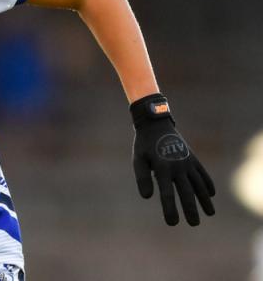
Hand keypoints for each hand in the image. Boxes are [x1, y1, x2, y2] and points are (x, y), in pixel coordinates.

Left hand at [131, 93, 215, 225]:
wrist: (156, 124)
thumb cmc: (144, 145)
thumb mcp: (138, 160)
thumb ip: (142, 178)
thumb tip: (147, 197)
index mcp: (162, 168)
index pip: (167, 193)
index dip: (170, 208)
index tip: (172, 223)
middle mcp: (177, 166)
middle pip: (186, 191)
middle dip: (191, 209)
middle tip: (194, 224)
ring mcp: (187, 161)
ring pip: (198, 184)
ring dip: (204, 199)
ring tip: (210, 214)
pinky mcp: (193, 157)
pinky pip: (202, 173)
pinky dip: (207, 183)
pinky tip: (211, 195)